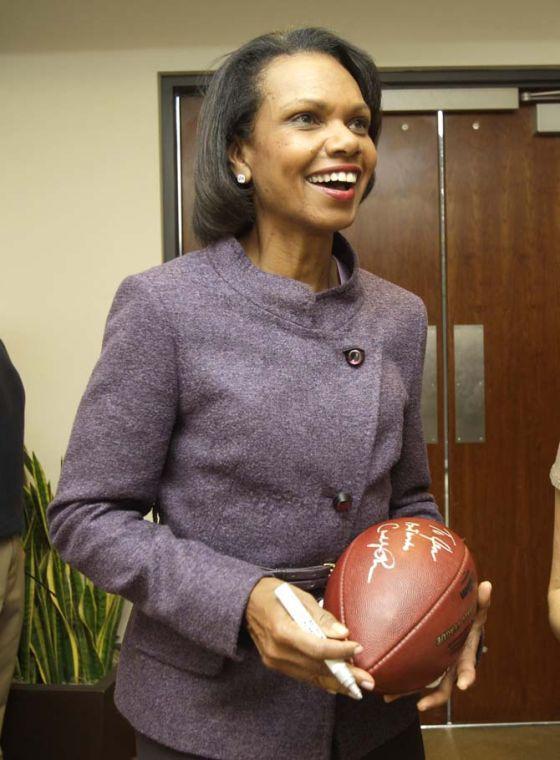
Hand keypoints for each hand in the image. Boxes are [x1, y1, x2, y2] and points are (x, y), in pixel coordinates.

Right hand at [245, 577, 374, 697]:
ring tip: (359, 686)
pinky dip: (322, 680)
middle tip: (368, 680)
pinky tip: (338, 684)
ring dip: (337, 682)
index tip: (358, 647)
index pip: (317, 647)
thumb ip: (321, 617)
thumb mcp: (298, 596)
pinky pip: (303, 676)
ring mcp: (274, 661)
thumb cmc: (273, 593)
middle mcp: (277, 651)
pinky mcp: (275, 665)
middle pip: (316, 667)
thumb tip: (343, 633)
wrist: (244, 603)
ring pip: (311, 676)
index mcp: (281, 630)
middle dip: (345, 674)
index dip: (340, 650)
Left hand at [383, 580, 491, 710]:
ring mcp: (435, 670)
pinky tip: (381, 683)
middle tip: (422, 705)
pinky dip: (397, 680)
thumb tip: (488, 584)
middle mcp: (449, 669)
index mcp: (464, 658)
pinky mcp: (422, 666)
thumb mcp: (476, 611)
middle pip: (444, 690)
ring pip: (422, 686)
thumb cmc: (468, 621)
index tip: (465, 685)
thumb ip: (482, 600)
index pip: (468, 670)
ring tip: (388, 697)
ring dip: (407, 692)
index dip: (467, 678)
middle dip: (433, 698)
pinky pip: (409, 675)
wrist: (459, 630)